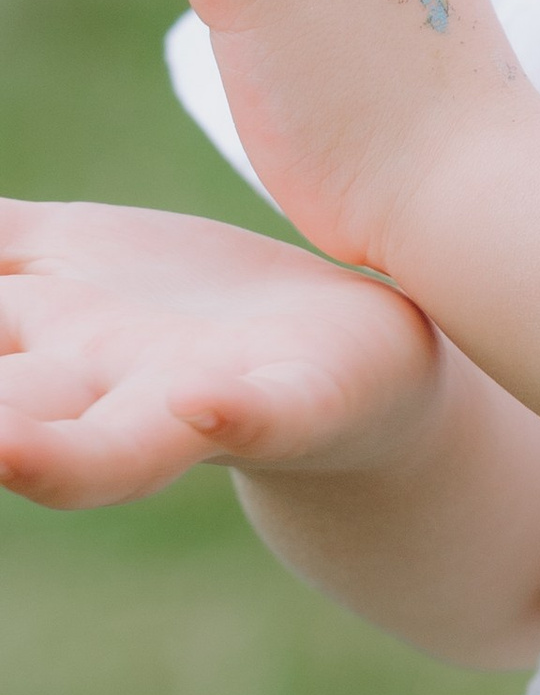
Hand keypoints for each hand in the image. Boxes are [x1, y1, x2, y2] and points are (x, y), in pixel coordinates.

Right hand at [0, 199, 441, 507]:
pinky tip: (206, 402)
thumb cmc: (183, 311)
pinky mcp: (298, 398)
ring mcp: (196, 398)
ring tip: (1, 447)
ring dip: (46, 452)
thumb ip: (1, 241)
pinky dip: (235, 415)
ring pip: (110, 446)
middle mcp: (98, 385)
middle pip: (6, 407)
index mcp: (38, 340)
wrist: (350, 360)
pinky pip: (262, 413)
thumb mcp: (66, 257)